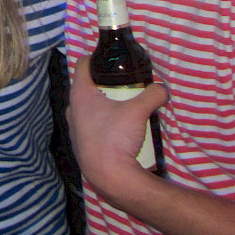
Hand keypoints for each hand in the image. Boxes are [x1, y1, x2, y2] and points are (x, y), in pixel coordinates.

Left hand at [67, 56, 166, 206]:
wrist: (110, 177)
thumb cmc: (117, 138)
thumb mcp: (139, 111)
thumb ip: (153, 94)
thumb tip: (162, 88)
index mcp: (80, 94)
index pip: (82, 64)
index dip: (96, 57)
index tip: (111, 59)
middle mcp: (72, 108)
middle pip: (87, 86)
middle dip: (105, 84)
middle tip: (125, 86)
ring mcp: (74, 127)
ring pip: (88, 107)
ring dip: (104, 104)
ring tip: (125, 108)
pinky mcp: (80, 143)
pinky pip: (91, 125)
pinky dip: (103, 122)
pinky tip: (119, 130)